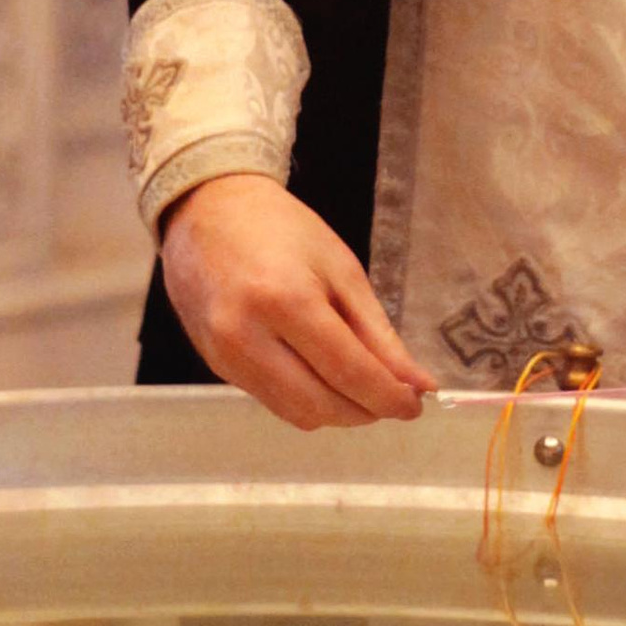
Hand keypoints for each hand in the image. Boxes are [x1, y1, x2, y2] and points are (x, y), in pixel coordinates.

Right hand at [160, 173, 435, 430]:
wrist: (206, 211)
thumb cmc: (281, 229)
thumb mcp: (341, 269)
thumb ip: (378, 334)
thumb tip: (418, 386)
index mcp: (284, 299)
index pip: (347, 372)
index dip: (388, 396)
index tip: (416, 404)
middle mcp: (246, 335)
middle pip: (320, 405)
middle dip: (366, 411)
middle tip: (394, 396)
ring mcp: (224, 356)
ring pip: (296, 414)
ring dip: (338, 412)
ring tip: (361, 386)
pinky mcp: (215, 366)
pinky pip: (273, 402)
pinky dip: (308, 399)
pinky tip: (323, 375)